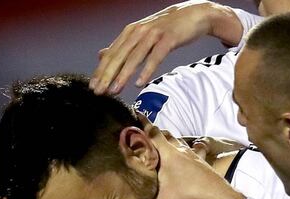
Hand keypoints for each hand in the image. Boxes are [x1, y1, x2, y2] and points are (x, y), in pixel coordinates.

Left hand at [91, 1, 241, 94]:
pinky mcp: (168, 39)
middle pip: (118, 56)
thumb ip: (124, 46)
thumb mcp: (144, 35)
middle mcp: (138, 32)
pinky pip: (155, 57)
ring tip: (114, 90)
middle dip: (106, 75)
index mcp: (130, 32)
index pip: (111, 54)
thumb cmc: (169, 28)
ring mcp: (153, 35)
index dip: (101, 71)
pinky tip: (139, 83)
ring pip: (134, 58)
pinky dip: (146, 70)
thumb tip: (102, 56)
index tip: (94, 87)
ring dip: (122, 75)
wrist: (195, 15)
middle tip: (98, 92)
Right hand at [141, 114, 244, 198]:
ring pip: (178, 141)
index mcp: (167, 152)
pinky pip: (193, 150)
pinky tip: (192, 149)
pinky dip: (189, 148)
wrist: (220, 197)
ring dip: (170, 139)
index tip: (133, 112)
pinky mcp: (202, 162)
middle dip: (153, 132)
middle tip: (142, 132)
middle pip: (164, 135)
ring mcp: (193, 154)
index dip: (142, 122)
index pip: (151, 132)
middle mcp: (179, 149)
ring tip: (161, 141)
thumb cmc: (190, 193)